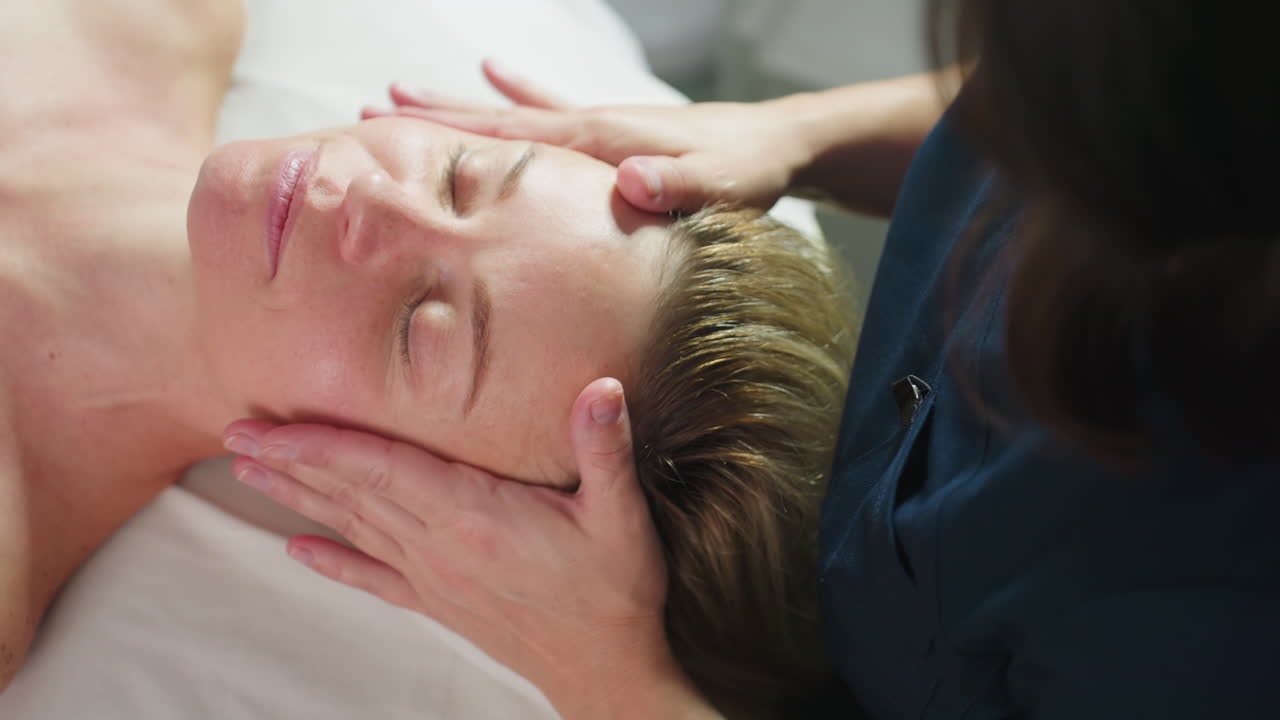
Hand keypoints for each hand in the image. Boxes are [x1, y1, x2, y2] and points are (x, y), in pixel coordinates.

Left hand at [221, 379, 716, 719]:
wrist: (607, 670)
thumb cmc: (615, 588)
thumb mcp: (621, 514)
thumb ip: (605, 447)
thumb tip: (604, 386)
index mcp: (474, 514)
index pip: (381, 468)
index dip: (322, 444)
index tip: (271, 425)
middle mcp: (440, 545)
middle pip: (350, 494)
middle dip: (289, 461)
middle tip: (234, 433)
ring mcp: (434, 577)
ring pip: (353, 528)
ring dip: (298, 498)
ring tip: (248, 472)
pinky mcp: (439, 602)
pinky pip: (373, 577)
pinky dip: (332, 561)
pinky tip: (296, 551)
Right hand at [364, 58, 812, 213]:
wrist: (778, 144)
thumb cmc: (749, 175)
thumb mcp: (721, 190)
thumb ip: (678, 187)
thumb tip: (629, 184)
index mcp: (599, 142)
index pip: (509, 136)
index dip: (448, 134)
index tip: (386, 129)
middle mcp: (587, 124)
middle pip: (492, 117)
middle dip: (429, 116)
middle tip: (363, 109)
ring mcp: (596, 122)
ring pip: (509, 111)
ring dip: (456, 104)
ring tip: (398, 90)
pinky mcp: (611, 128)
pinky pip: (550, 107)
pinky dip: (517, 90)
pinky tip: (493, 70)